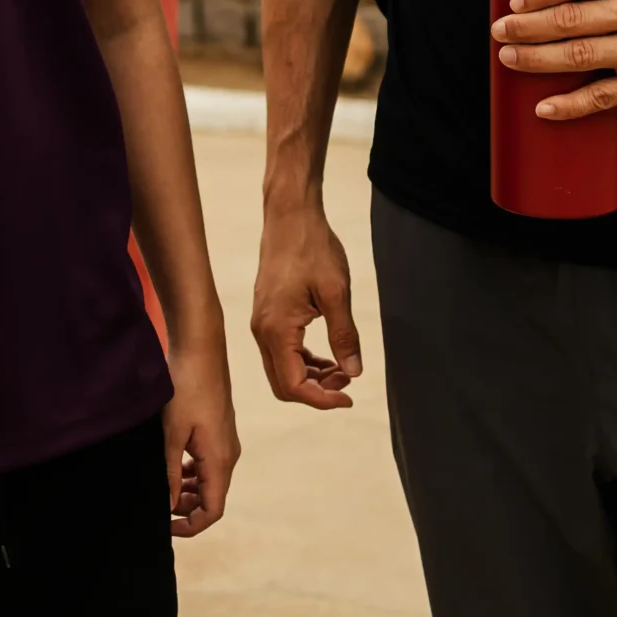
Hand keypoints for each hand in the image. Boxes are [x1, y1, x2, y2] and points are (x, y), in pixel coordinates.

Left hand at [162, 339, 238, 537]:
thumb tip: (167, 505)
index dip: (190, 525)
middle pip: (211, 497)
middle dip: (185, 507)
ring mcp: (224, 441)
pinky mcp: (217, 429)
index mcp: (220, 460)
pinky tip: (169, 463)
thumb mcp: (171, 434)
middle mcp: (228, 455)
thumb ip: (169, 472)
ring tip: (159, 485)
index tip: (164, 526)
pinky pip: (206, 462)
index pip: (212, 510)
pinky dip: (189, 471)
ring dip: (186, 489)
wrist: (201, 348)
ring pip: (208, 479)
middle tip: (156, 503)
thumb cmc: (186, 388)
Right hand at [249, 203, 363, 408]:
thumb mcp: (336, 293)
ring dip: (311, 377)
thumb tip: (354, 373)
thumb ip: (344, 335)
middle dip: (317, 391)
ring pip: (282, 370)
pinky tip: (327, 354)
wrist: (290, 216)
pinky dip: (303, 361)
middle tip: (348, 382)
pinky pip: (281, 352)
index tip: (350, 395)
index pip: (294, 386)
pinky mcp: (266, 315)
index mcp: (276, 330)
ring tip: (343, 368)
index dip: (323, 399)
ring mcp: (261, 323)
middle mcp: (261, 331)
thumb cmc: (312, 248)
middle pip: (283, 384)